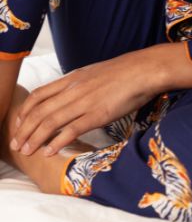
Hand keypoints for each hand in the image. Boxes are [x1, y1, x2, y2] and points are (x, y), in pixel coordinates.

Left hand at [9, 49, 161, 156]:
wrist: (144, 69)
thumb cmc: (124, 72)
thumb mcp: (95, 73)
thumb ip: (79, 84)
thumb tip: (71, 95)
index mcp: (73, 78)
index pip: (39, 95)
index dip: (24, 111)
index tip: (18, 124)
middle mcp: (74, 89)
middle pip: (40, 111)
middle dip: (24, 130)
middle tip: (16, 145)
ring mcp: (85, 102)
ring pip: (50, 121)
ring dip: (34, 138)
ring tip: (26, 151)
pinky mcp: (98, 114)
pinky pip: (71, 130)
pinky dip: (56, 142)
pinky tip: (49, 152)